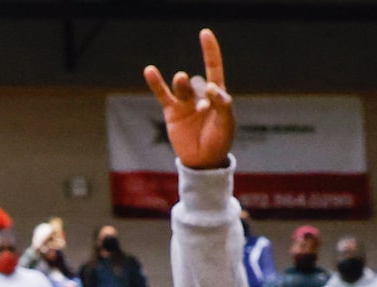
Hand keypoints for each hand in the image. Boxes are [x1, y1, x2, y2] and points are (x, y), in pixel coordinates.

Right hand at [143, 30, 236, 170]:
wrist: (203, 162)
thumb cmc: (219, 141)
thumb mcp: (226, 124)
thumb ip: (223, 104)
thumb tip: (212, 87)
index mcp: (217, 95)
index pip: (213, 68)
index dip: (210, 51)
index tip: (204, 34)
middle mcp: (200, 95)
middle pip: (197, 82)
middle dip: (199, 92)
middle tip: (203, 108)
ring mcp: (185, 103)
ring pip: (181, 86)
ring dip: (182, 83)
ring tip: (181, 79)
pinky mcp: (172, 112)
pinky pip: (163, 94)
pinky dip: (156, 83)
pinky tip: (150, 71)